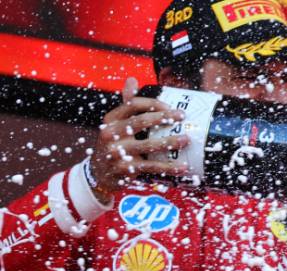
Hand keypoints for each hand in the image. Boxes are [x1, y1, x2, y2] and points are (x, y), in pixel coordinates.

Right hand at [90, 77, 189, 202]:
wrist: (98, 173)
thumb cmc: (114, 143)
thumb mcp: (115, 124)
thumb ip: (126, 104)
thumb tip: (132, 79)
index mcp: (110, 120)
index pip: (132, 105)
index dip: (153, 104)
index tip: (171, 107)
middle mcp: (111, 134)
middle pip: (140, 122)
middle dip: (163, 118)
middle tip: (182, 117)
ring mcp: (117, 153)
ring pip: (148, 146)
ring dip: (169, 142)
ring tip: (186, 139)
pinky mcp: (125, 170)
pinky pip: (152, 168)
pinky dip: (169, 168)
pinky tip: (183, 166)